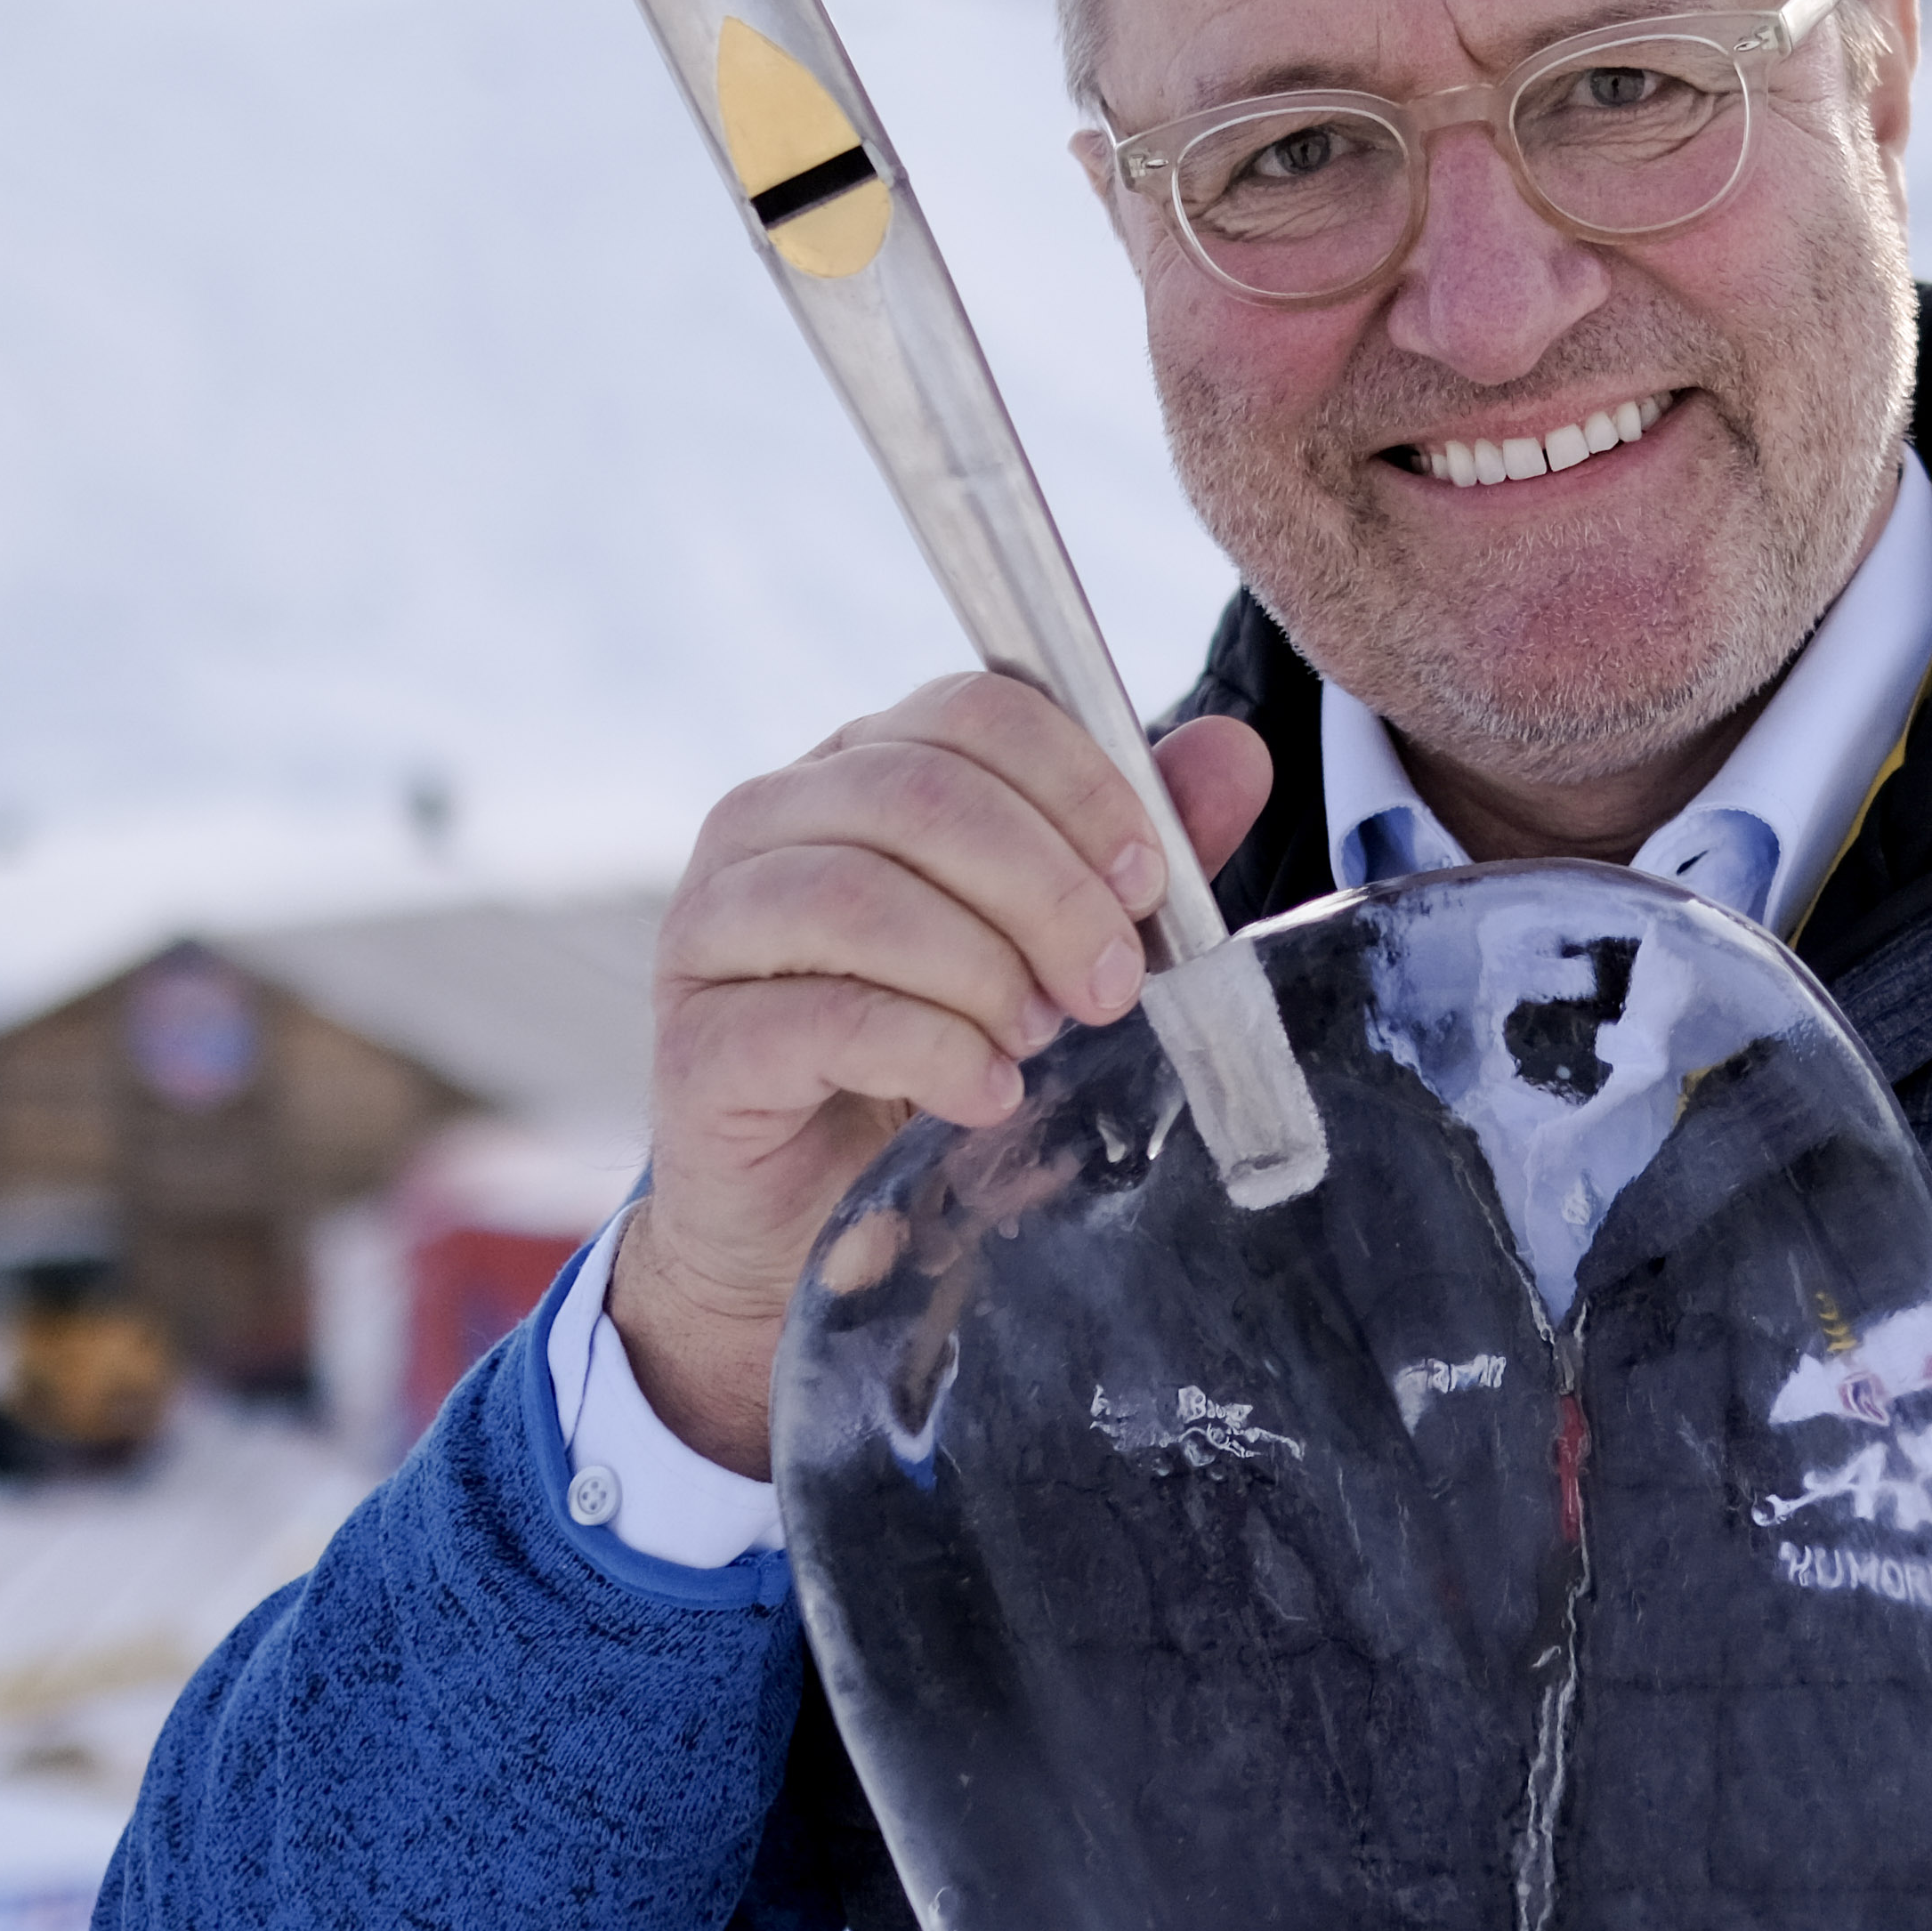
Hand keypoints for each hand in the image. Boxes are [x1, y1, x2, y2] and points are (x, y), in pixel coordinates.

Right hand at [608, 673, 1270, 1475]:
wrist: (827, 1221)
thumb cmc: (948, 1059)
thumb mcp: (1058, 947)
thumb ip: (1131, 851)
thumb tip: (1235, 751)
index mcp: (861, 768)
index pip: (974, 709)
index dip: (1080, 785)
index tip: (1150, 883)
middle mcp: (767, 821)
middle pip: (922, 792)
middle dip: (1047, 890)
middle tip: (1112, 986)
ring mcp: (712, 925)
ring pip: (859, 895)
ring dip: (984, 972)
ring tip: (1038, 1039)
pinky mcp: (696, 1041)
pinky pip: (821, 1017)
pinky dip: (931, 1054)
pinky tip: (986, 1095)